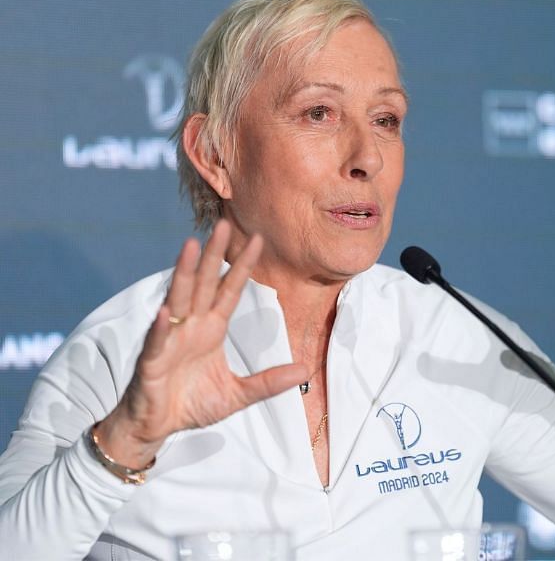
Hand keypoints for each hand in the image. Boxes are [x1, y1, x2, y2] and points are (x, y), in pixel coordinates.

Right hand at [95, 220, 307, 467]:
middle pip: (204, 284)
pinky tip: (165, 312)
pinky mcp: (151, 362)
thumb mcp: (239, 394)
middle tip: (223, 224)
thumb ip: (270, 381)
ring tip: (191, 246)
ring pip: (178, 300)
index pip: (230, 291)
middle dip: (214, 255)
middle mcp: (190, 327)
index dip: (242, 266)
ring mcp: (169, 340)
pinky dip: (161, 328)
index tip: (258, 240)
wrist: (157, 427)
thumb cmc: (193, 404)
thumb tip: (306, 370)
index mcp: (211, 329)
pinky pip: (157, 342)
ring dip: (184, 274)